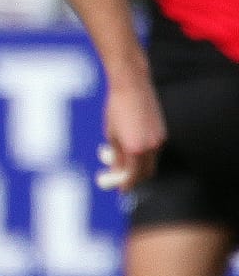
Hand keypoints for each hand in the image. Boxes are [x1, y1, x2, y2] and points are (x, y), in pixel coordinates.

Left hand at [101, 72, 164, 190]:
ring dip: (139, 166)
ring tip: (121, 162)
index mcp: (136, 149)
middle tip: (121, 179)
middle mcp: (152, 146)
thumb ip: (117, 156)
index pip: (134, 176)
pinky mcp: (162, 132)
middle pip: (146, 172)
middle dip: (134, 178)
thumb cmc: (116, 109)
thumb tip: (118, 171)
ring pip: (151, 161)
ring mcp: (160, 139)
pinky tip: (131, 149)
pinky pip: (154, 151)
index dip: (127, 185)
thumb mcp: (112, 135)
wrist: (132, 86)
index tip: (121, 189)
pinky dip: (144, 155)